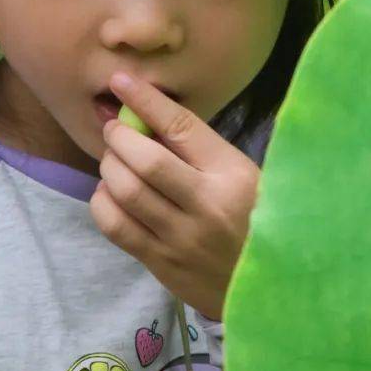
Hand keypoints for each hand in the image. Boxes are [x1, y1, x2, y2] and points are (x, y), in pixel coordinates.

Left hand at [89, 74, 259, 320]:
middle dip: (119, 137)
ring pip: (126, 193)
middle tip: (114, 130)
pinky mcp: (162, 265)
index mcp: (233, 175)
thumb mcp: (244, 177)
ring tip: (113, 161)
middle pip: (146, 161)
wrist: (267, 288)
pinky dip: (103, 202)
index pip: (181, 127)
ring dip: (109, 167)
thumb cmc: (255, 221)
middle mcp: (207, 206)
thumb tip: (148, 120)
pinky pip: (117, 228)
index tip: (121, 81)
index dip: (145, 100)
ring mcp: (182, 239)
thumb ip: (201, 151)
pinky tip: (110, 194)